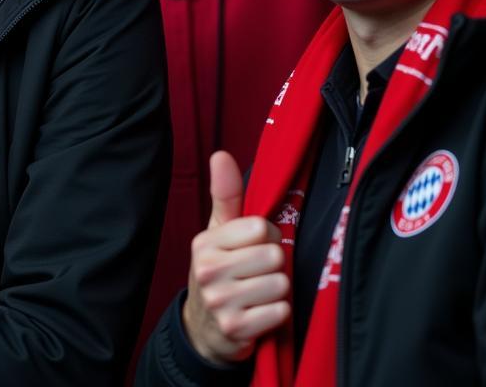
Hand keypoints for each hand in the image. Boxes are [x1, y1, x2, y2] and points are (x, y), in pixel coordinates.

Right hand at [182, 151, 290, 364]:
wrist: (205, 329)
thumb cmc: (220, 269)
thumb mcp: (219, 231)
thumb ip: (225, 193)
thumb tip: (221, 154)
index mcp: (205, 242)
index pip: (260, 228)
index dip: (266, 236)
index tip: (254, 245)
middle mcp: (208, 271)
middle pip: (274, 256)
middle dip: (274, 265)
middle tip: (257, 272)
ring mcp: (220, 302)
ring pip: (280, 285)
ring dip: (277, 291)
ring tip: (259, 292)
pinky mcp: (235, 330)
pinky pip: (279, 312)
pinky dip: (277, 314)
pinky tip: (260, 312)